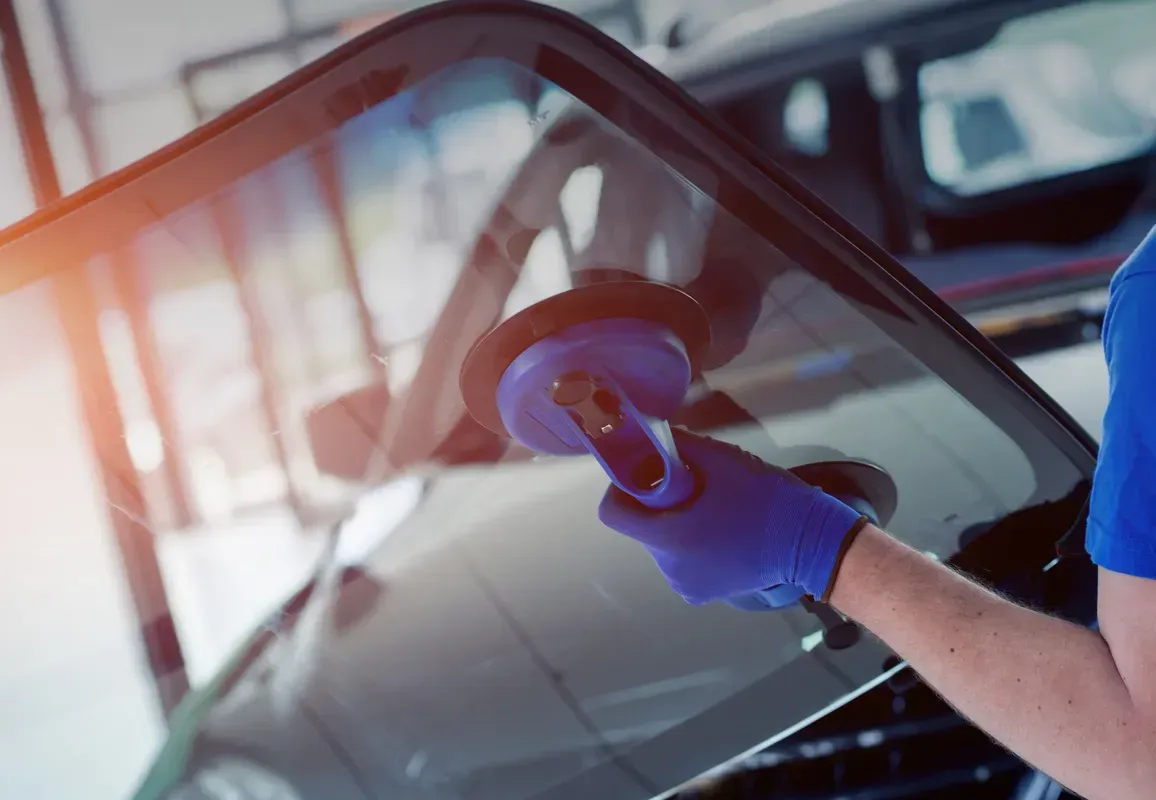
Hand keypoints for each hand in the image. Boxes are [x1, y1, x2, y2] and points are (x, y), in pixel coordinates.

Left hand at [598, 429, 866, 605]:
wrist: (810, 541)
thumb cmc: (765, 497)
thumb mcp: (719, 458)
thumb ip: (675, 444)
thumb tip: (646, 433)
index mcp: (669, 537)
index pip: (613, 514)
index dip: (622, 489)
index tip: (647, 475)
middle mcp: (670, 568)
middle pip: (641, 528)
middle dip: (658, 506)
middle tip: (693, 488)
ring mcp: (686, 585)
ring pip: (662, 544)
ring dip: (676, 526)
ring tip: (714, 511)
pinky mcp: (703, 594)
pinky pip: (681, 562)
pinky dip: (692, 546)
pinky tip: (721, 533)